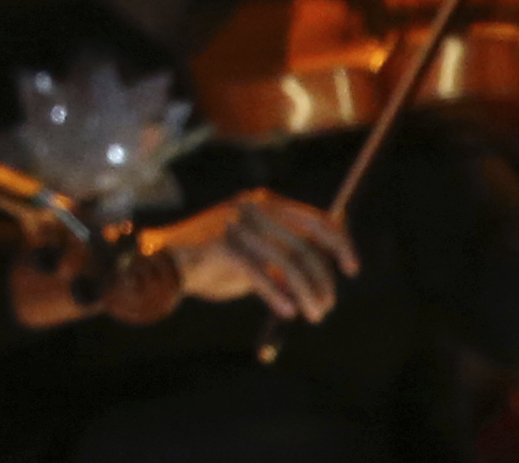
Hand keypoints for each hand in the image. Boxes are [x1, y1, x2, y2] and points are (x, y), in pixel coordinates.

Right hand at [139, 189, 356, 322]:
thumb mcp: (258, 252)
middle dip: (323, 281)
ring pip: (289, 262)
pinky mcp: (222, 245)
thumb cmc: (215, 262)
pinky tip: (287, 311)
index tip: (352, 269)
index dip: (340, 244)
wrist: (166, 264)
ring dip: (308, 293)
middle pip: (305, 245)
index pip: (316, 219)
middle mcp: (253, 208)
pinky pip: (261, 274)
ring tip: (313, 314)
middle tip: (326, 307)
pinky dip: (278, 294)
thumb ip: (286, 252)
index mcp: (265, 203)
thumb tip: (328, 269)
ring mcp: (237, 224)